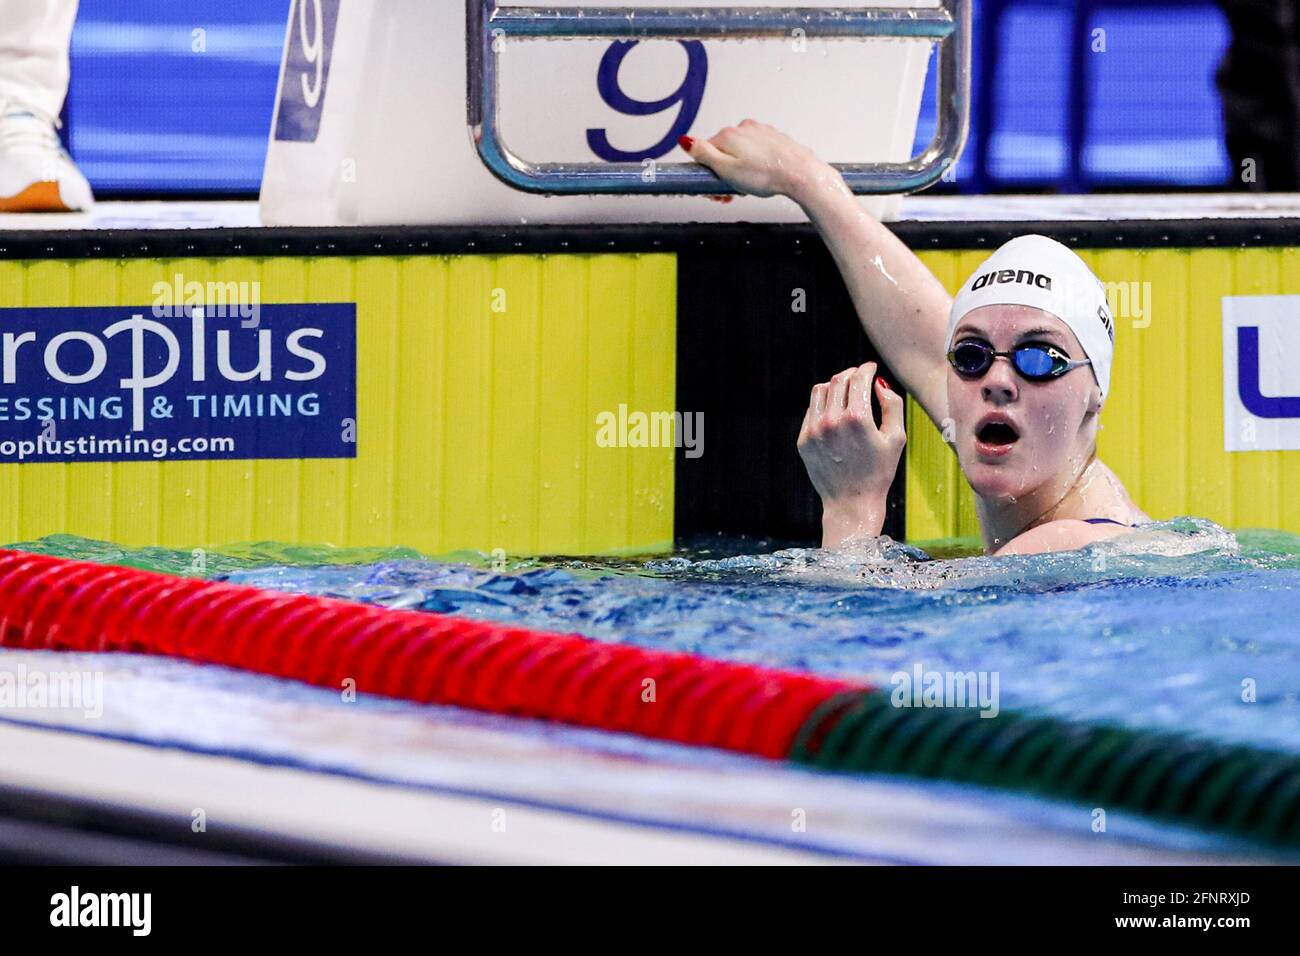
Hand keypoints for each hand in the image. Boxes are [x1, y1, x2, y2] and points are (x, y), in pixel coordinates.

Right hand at [679, 119, 839, 202]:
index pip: (705, 152)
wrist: (800, 174)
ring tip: (749, 188)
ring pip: (741, 152)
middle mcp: (743, 128)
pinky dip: (755, 164)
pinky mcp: (774, 138)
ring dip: (739, 170)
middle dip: (724, 173)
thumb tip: (684, 140)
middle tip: (731, 194)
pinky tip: (762, 178)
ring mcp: (761, 131)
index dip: (708, 173)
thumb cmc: (765, 176)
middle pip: (723, 151)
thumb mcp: (726, 170)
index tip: (715, 189)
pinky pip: (757, 152)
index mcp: (728, 135)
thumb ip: (703, 154)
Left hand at [797, 361, 906, 546]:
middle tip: (860, 377)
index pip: (858, 378)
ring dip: (835, 385)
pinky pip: (812, 410)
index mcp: (857, 417)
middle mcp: (832, 420)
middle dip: (851, 374)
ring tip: (846, 390)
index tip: (871, 368)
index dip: (866, 368)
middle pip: (838, 380)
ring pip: (821, 391)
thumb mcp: (896, 438)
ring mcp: (814, 430)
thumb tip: (879, 384)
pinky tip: (835, 409)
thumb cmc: (879, 472)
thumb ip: (892, 405)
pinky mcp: (804, 440)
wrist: (851, 503)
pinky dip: (823, 403)